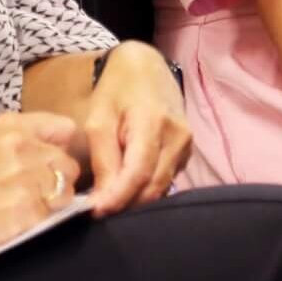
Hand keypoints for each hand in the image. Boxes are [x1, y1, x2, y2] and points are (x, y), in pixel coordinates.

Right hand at [0, 112, 81, 269]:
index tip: (55, 161)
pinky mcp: (25, 210)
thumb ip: (19, 141)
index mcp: (11, 126)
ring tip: (21, 206)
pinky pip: (52, 215)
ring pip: (65, 191)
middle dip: (56, 179)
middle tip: (33, 191)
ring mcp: (26, 179)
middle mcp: (23, 147)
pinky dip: (39, 220)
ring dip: (51, 202)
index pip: (65, 129)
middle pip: (69, 163)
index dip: (63, 148)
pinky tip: (13, 218)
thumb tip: (54, 149)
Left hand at [79, 43, 189, 216]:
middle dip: (124, 204)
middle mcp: (178, 136)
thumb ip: (102, 160)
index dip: (117, 198)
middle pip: (153, 187)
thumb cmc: (117, 90)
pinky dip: (146, 190)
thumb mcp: (99, 119)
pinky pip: (167, 180)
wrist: (146, 68)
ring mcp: (187, 145)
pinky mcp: (187, 152)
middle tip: (96, 210)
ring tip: (109, 199)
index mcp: (153, 122)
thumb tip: (101, 201)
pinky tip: (127, 186)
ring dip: (135, 200)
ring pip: (161, 188)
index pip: (138, 173)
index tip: (93, 213)